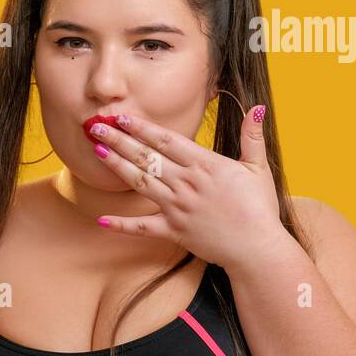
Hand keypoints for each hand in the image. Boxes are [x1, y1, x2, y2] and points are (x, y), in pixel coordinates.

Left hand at [86, 107, 288, 268]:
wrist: (257, 248)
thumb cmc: (259, 208)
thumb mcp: (258, 168)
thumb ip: (252, 136)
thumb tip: (257, 106)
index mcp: (205, 165)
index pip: (166, 141)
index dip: (142, 128)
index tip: (122, 117)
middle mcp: (186, 183)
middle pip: (147, 157)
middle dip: (120, 140)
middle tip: (96, 127)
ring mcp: (177, 207)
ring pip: (140, 182)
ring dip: (116, 166)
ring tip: (97, 151)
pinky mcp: (173, 231)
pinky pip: (142, 227)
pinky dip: (121, 224)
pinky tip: (102, 219)